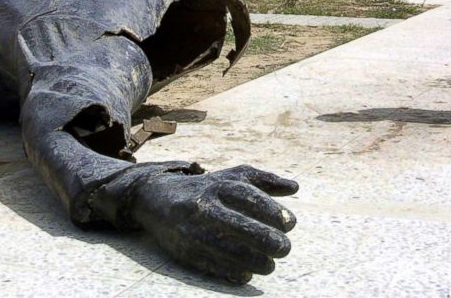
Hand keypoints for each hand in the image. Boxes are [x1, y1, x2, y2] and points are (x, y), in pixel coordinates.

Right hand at [130, 164, 297, 283]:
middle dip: (268, 240)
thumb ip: (264, 181)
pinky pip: (212, 265)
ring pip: (228, 250)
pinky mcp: (184, 251)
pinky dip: (233, 271)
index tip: (290, 224)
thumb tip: (295, 187)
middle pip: (241, 226)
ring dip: (255, 261)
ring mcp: (192, 230)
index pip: (251, 198)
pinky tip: (247, 273)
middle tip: (285, 248)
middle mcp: (204, 206)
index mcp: (218, 185)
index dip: (274, 213)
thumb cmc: (206, 188)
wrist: (156, 199)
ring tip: (269, 265)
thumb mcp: (232, 177)